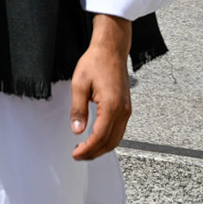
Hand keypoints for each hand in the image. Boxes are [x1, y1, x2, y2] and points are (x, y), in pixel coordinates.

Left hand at [70, 15, 132, 160]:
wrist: (111, 49)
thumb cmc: (96, 62)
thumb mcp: (79, 84)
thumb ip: (78, 109)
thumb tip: (77, 130)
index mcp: (111, 106)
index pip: (100, 137)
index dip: (87, 149)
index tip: (76, 154)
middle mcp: (123, 111)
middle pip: (111, 142)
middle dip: (94, 152)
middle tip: (78, 155)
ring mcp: (126, 110)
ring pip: (117, 138)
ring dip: (102, 147)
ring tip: (85, 149)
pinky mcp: (126, 107)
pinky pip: (119, 130)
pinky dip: (108, 139)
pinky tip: (96, 138)